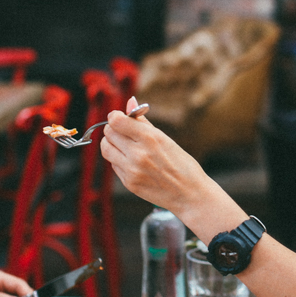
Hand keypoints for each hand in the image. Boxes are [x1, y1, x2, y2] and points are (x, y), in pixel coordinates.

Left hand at [100, 96, 217, 213]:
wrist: (189, 194)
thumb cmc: (182, 165)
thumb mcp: (166, 139)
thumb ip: (143, 121)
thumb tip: (130, 102)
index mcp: (150, 139)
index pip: (116, 121)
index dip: (115, 116)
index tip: (120, 118)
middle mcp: (138, 154)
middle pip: (109, 132)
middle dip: (114, 129)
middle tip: (123, 132)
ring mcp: (132, 170)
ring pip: (106, 148)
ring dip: (111, 143)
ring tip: (124, 145)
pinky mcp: (129, 183)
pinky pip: (113, 164)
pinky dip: (118, 159)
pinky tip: (132, 161)